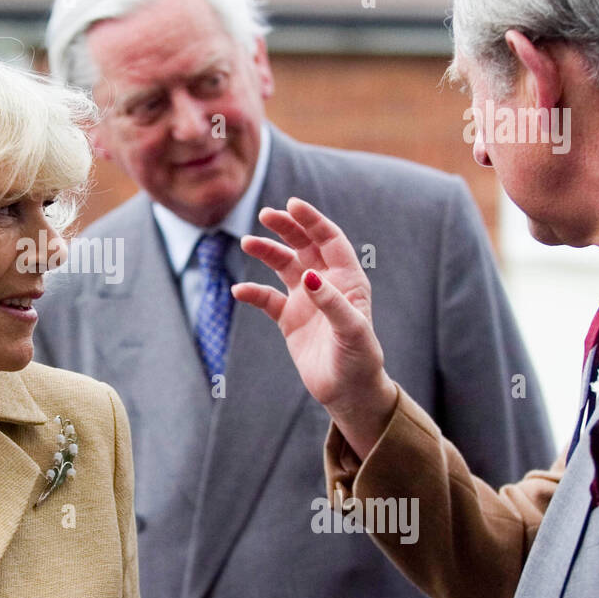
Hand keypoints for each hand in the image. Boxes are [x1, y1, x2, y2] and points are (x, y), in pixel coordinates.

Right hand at [231, 198, 397, 456]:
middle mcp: (326, 284)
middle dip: (286, 228)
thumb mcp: (351, 331)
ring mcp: (306, 300)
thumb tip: (308, 275)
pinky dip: (253, 292)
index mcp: (348, 279)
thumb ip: (331, 301)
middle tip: (265, 215)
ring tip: (247, 243)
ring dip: (267, 252)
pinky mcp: (290, 319)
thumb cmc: (360, 361)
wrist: (349, 393)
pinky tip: (239, 291)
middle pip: (304, 245)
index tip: (292, 204)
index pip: (329, 240)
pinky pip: (268, 299)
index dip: (312, 221)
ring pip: (284, 266)